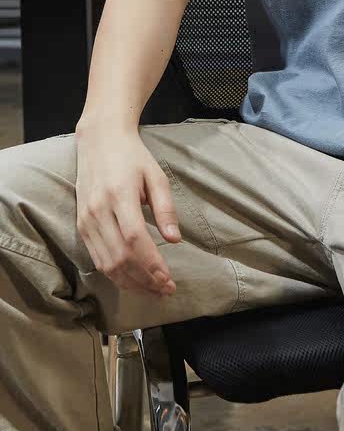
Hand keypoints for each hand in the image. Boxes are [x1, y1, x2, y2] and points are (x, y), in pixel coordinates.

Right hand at [75, 126, 181, 296]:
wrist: (99, 140)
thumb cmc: (132, 157)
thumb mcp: (156, 175)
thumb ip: (165, 207)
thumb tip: (175, 240)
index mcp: (119, 195)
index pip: (134, 238)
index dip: (151, 263)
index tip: (169, 279)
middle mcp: (98, 210)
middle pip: (120, 256)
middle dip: (144, 279)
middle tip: (166, 290)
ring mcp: (86, 220)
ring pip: (106, 263)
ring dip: (130, 283)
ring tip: (153, 290)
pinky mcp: (81, 226)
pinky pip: (97, 258)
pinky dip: (115, 275)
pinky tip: (133, 280)